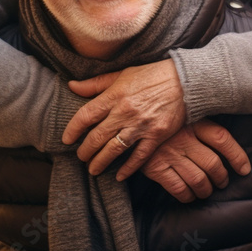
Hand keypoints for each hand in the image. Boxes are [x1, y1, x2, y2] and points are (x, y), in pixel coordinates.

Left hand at [63, 59, 186, 179]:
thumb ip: (96, 83)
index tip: (66, 139)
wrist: (185, 82)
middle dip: (85, 151)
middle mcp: (125, 112)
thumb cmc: (151, 76)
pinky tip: (119, 176)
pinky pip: (139, 157)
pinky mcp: (156, 136)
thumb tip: (72, 86)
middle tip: (81, 157)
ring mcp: (141, 125)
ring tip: (93, 169)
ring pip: (114, 150)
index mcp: (115, 95)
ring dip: (100, 162)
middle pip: (97, 137)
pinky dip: (128, 168)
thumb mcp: (121, 74)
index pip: (86, 116)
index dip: (73, 130)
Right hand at [141, 119, 251, 202]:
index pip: (222, 138)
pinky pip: (178, 188)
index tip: (244, 169)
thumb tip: (224, 140)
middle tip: (222, 182)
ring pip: (198, 179)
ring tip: (207, 191)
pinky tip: (189, 195)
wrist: (128, 123)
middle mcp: (183, 138)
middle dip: (221, 178)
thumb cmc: (160, 118)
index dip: (237, 156)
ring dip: (206, 190)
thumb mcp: (182, 113)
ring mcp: (169, 154)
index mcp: (193, 121)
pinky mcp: (155, 168)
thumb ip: (201, 122)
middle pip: (213, 163)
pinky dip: (187, 196)